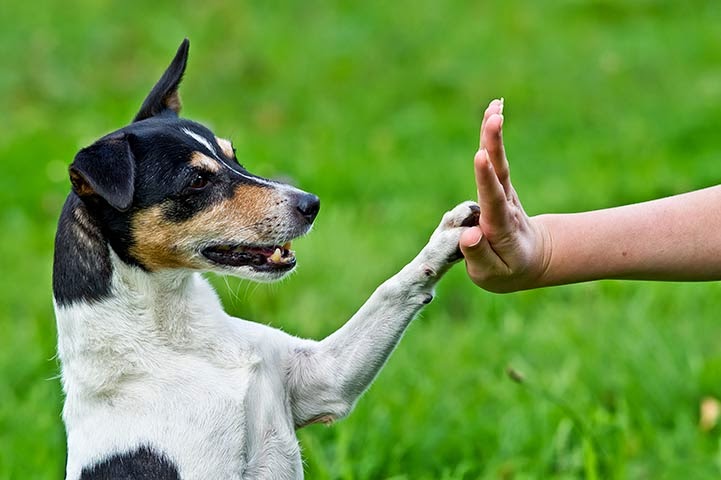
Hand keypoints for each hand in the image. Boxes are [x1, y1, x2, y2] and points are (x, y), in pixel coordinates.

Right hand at [459, 99, 550, 292]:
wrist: (532, 259)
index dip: (486, 179)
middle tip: (494, 118)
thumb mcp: (492, 275)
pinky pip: (495, 159)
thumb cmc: (507, 270)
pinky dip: (492, 136)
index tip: (481, 157)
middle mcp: (505, 205)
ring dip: (494, 134)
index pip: (493, 201)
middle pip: (499, 173)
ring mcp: (504, 193)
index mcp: (501, 228)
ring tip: (494, 106)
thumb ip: (479, 256)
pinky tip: (493, 110)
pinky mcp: (500, 185)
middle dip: (494, 145)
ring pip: (499, 161)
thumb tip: (469, 234)